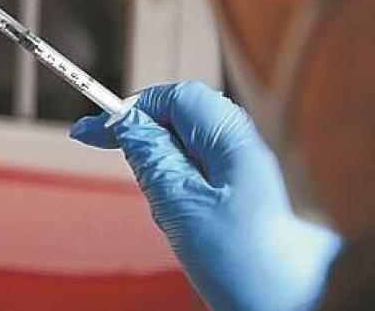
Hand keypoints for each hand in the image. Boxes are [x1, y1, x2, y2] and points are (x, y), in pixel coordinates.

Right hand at [70, 81, 340, 310]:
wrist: (296, 308)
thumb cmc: (246, 262)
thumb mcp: (181, 204)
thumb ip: (149, 155)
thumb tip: (124, 120)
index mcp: (231, 141)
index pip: (175, 98)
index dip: (132, 108)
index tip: (92, 130)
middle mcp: (240, 152)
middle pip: (178, 125)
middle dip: (147, 148)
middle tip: (137, 181)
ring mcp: (242, 177)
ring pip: (183, 157)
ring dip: (162, 179)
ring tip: (172, 217)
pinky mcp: (239, 201)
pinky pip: (195, 185)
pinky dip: (177, 199)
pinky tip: (186, 228)